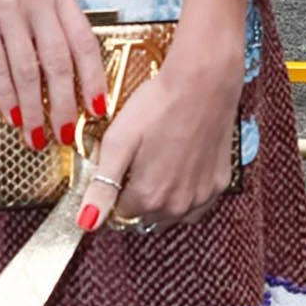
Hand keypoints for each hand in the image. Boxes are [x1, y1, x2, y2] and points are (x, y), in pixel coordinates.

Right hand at [0, 0, 106, 150]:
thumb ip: (45, 12)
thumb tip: (60, 66)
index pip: (85, 39)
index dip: (94, 78)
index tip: (97, 107)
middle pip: (60, 60)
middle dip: (66, 104)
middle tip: (66, 133)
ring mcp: (8, 3)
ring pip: (29, 69)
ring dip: (33, 108)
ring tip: (36, 134)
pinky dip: (6, 95)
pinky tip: (11, 114)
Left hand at [76, 40, 241, 235]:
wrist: (202, 83)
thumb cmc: (158, 106)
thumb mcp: (118, 143)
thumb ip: (102, 187)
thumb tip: (85, 223)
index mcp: (148, 197)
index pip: (120, 215)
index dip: (114, 193)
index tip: (118, 170)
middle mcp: (177, 205)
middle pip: (146, 217)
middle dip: (137, 198)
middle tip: (137, 162)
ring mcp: (202, 196)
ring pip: (172, 214)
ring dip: (162, 199)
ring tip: (158, 164)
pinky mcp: (220, 183)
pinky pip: (198, 204)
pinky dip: (187, 194)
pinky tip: (181, 169)